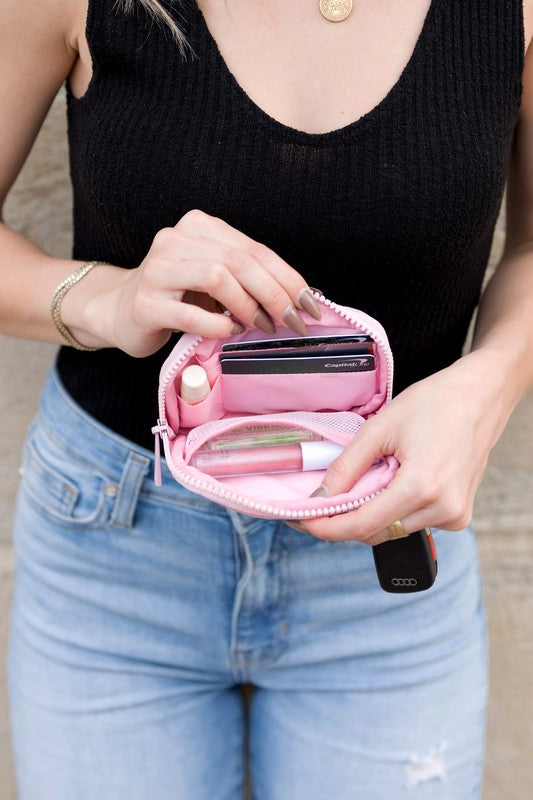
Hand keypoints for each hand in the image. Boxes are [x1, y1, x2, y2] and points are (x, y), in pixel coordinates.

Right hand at [89, 209, 320, 356]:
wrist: (119, 311)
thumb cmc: (177, 297)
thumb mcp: (215, 280)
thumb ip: (249, 280)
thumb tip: (299, 300)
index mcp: (199, 227)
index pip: (255, 250)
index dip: (288, 278)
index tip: (310, 306)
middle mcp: (176, 239)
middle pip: (241, 262)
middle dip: (275, 294)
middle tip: (293, 322)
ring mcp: (157, 269)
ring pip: (218, 277)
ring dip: (248, 306)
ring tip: (259, 326)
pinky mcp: (145, 303)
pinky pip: (192, 314)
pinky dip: (219, 326)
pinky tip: (229, 332)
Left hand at [292, 351, 512, 544]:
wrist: (481, 397)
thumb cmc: (435, 403)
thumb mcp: (379, 428)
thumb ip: (346, 467)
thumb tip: (320, 497)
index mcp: (421, 486)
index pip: (362, 525)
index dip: (327, 527)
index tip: (303, 521)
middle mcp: (442, 509)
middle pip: (376, 532)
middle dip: (345, 519)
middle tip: (322, 499)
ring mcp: (454, 516)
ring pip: (394, 530)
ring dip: (371, 513)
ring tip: (370, 478)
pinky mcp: (459, 515)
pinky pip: (413, 523)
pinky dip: (394, 510)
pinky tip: (395, 481)